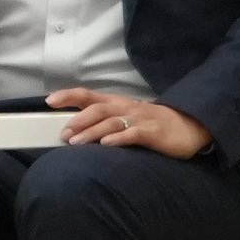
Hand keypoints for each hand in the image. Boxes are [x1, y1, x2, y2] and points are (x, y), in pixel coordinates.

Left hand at [50, 88, 212, 157]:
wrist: (190, 127)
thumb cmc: (151, 124)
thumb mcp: (125, 118)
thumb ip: (102, 122)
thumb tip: (72, 132)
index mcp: (116, 103)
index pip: (88, 95)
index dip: (68, 95)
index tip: (49, 100)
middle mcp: (125, 108)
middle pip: (97, 109)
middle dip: (78, 121)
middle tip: (63, 134)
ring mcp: (140, 119)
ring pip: (111, 122)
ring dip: (92, 132)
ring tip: (76, 142)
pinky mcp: (153, 132)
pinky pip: (134, 134)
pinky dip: (119, 138)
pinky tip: (107, 144)